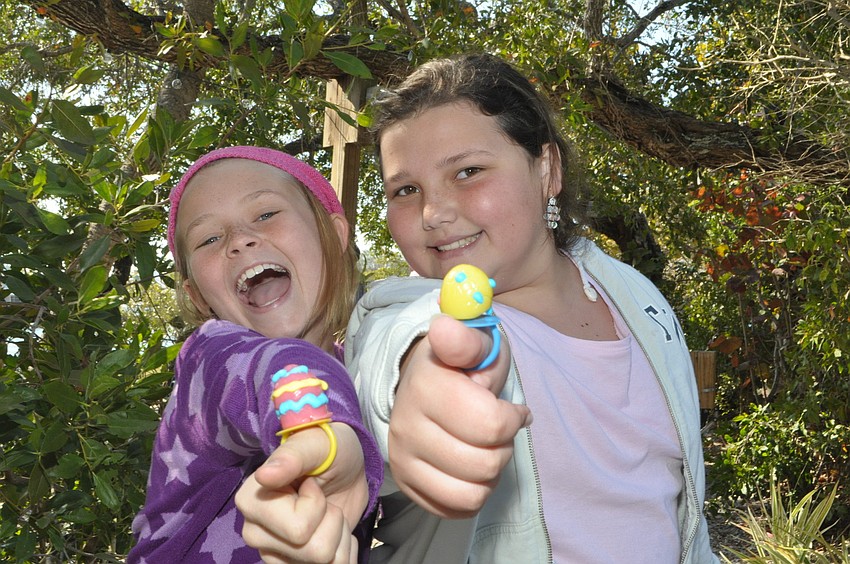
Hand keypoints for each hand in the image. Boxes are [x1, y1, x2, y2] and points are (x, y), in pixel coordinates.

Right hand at [236, 423, 367, 562]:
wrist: (343, 467)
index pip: (298, 529)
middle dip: (332, 523)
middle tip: (323, 500)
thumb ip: (292, 458)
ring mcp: (274, 552)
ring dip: (339, 536)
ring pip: (323, 562)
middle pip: (313, 552)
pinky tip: (335, 530)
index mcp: (252, 501)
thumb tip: (265, 475)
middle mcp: (256, 532)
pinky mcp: (291, 562)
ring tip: (328, 512)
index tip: (311, 484)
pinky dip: (344, 550)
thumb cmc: (328, 450)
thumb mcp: (316, 444)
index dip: (318, 505)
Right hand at [388, 314, 531, 518]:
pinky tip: (471, 467)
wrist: (425, 382)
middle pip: (485, 464)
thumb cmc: (463, 365)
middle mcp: (406, 425)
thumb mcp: (477, 344)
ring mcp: (402, 458)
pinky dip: (473, 493)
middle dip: (503, 446)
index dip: (513, 418)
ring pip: (471, 493)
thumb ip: (468, 339)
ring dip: (490, 473)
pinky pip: (455, 509)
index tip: (512, 408)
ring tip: (484, 447)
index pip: (491, 425)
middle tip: (497, 428)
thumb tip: (444, 329)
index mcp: (425, 386)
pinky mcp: (406, 484)